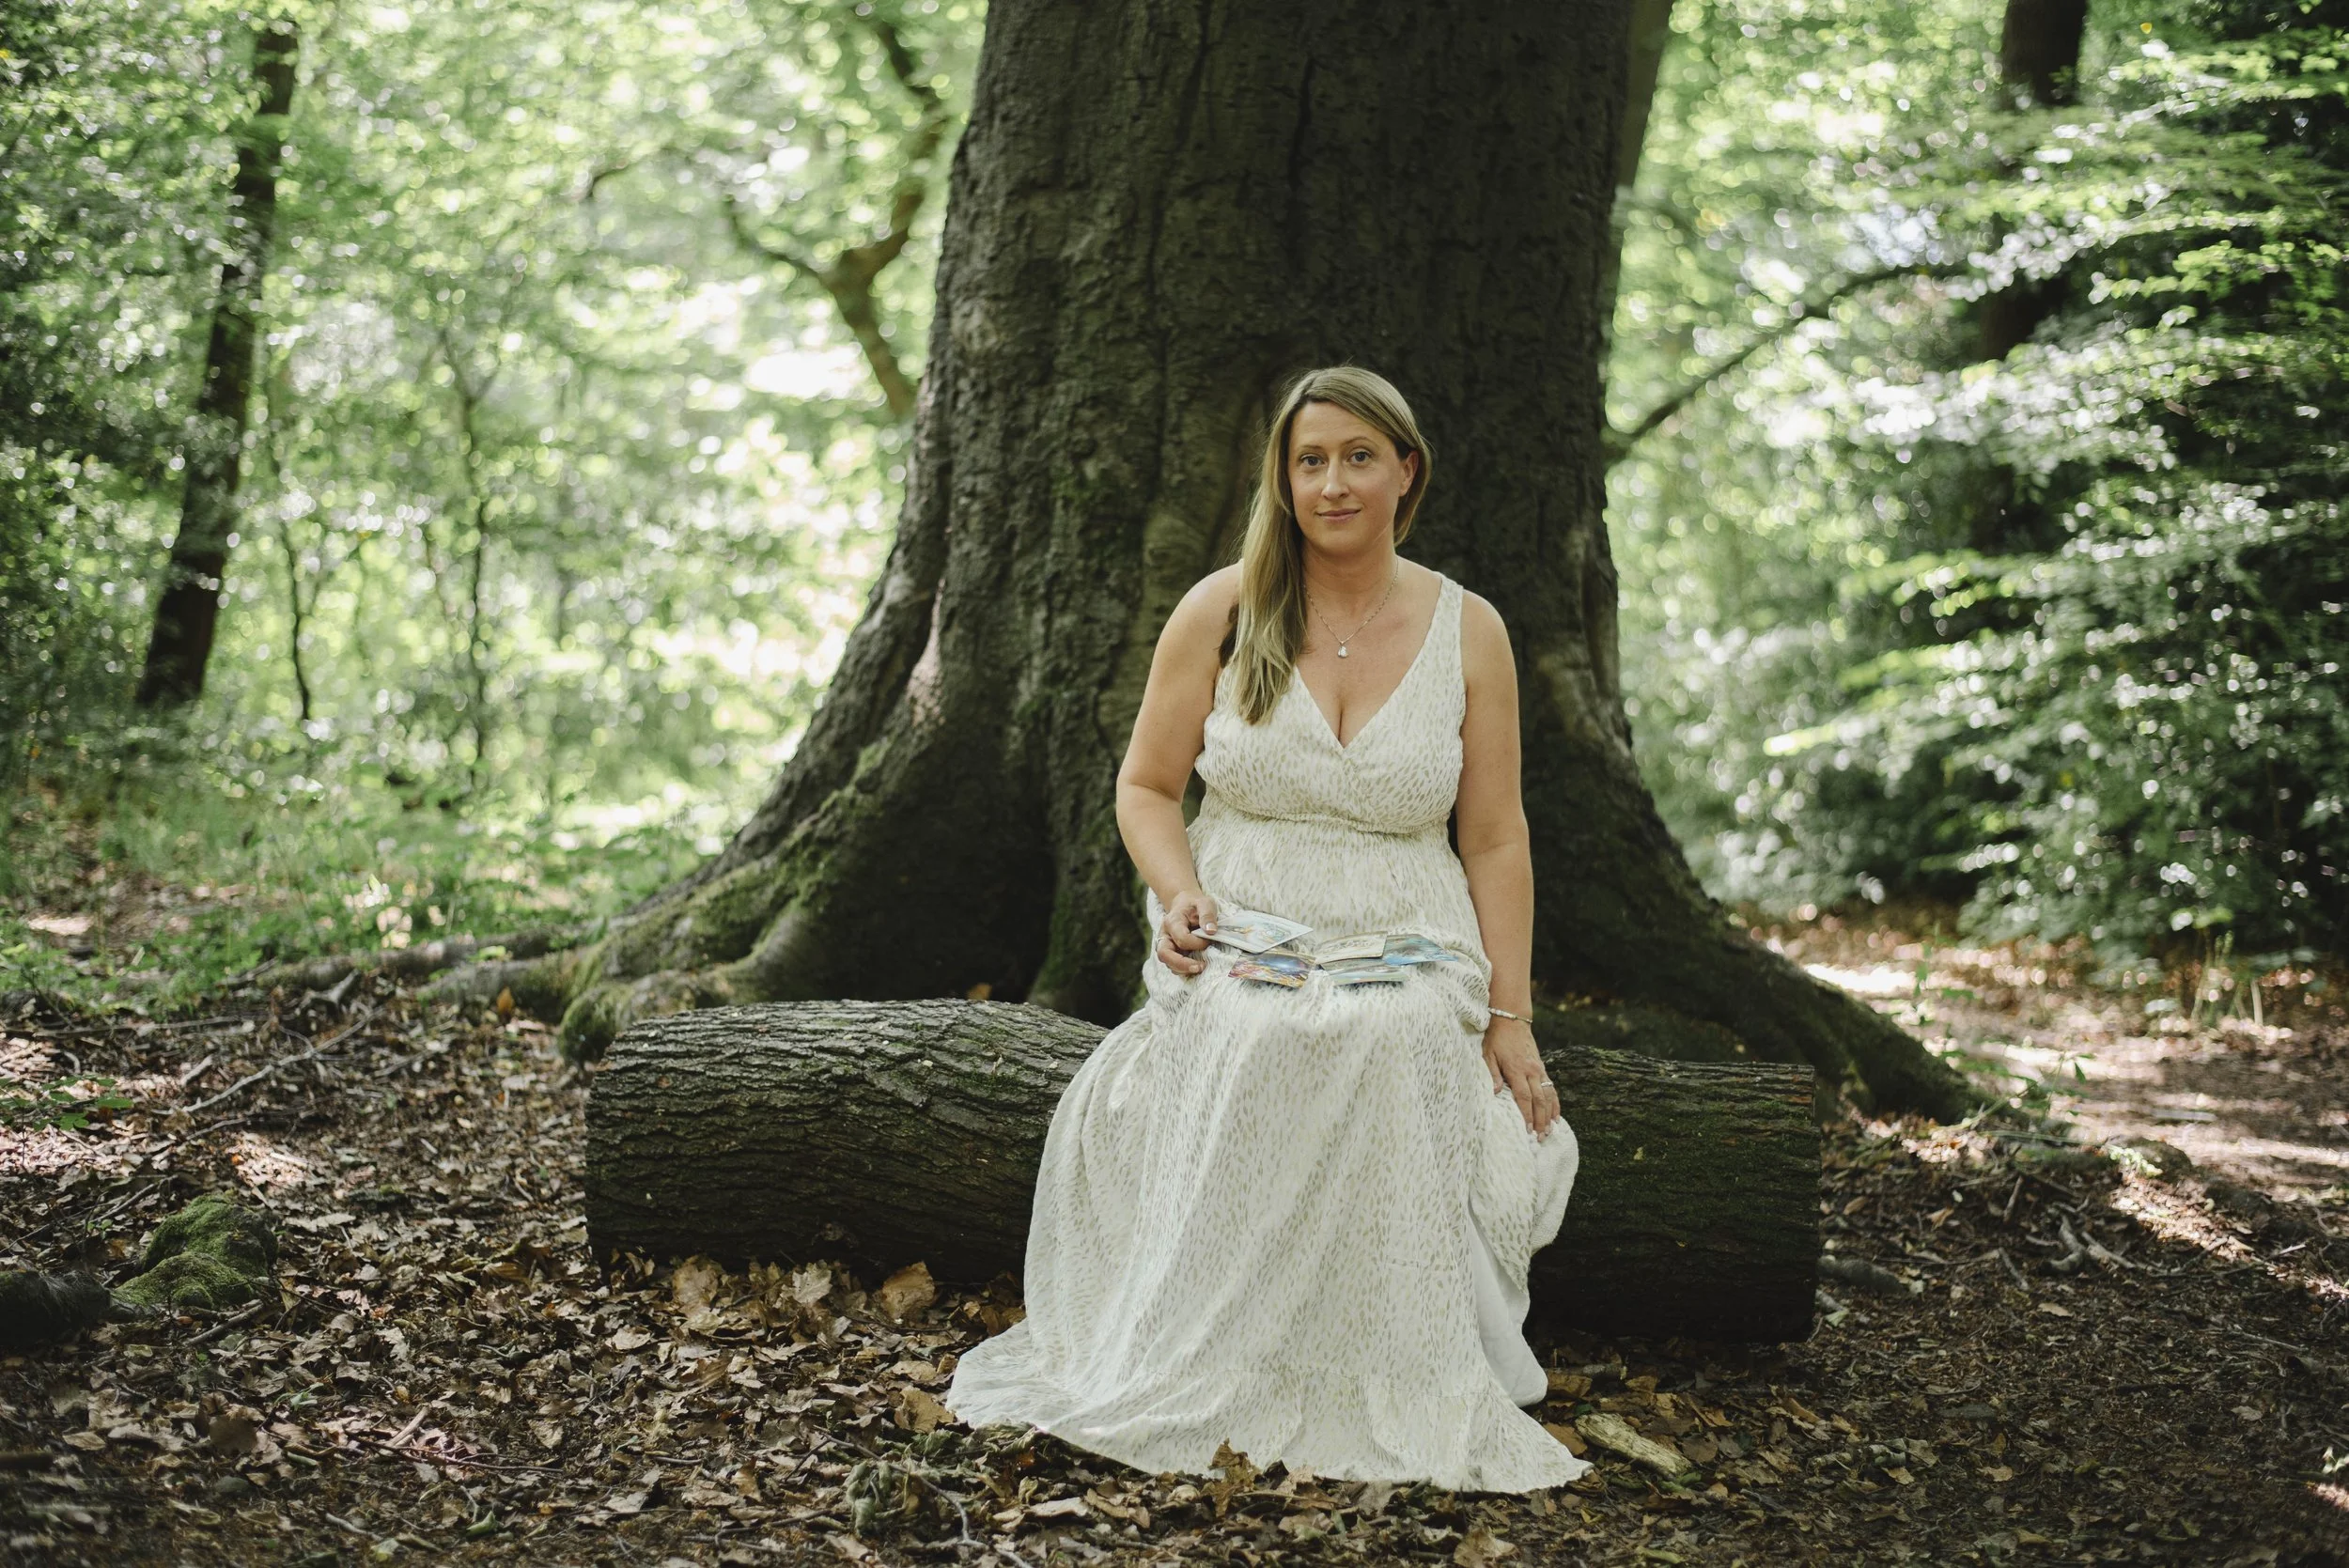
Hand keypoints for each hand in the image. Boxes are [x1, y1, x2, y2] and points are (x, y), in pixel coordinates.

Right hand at [1156, 889, 1218, 976]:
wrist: (1185, 905)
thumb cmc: (1196, 905)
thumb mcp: (1205, 903)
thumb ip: (1207, 915)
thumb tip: (1211, 931)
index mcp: (1172, 922)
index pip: (1182, 939)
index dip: (1198, 943)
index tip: (1210, 939)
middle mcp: (1165, 935)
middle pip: (1164, 955)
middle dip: (1182, 964)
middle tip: (1201, 967)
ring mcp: (1165, 945)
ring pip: (1168, 963)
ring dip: (1183, 969)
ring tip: (1201, 967)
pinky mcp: (1170, 952)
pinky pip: (1173, 965)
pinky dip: (1184, 969)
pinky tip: (1196, 967)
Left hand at [1483, 1015, 1558, 1137]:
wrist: (1511, 1020)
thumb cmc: (1496, 1038)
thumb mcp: (1487, 1054)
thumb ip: (1492, 1074)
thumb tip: (1496, 1093)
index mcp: (1516, 1069)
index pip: (1524, 1096)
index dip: (1526, 1114)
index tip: (1527, 1130)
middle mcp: (1531, 1071)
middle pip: (1538, 1100)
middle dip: (1540, 1120)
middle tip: (1540, 1138)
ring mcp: (1539, 1069)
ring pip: (1548, 1096)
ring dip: (1549, 1115)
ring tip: (1549, 1131)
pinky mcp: (1542, 1068)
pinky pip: (1552, 1088)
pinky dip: (1555, 1103)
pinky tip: (1556, 1116)